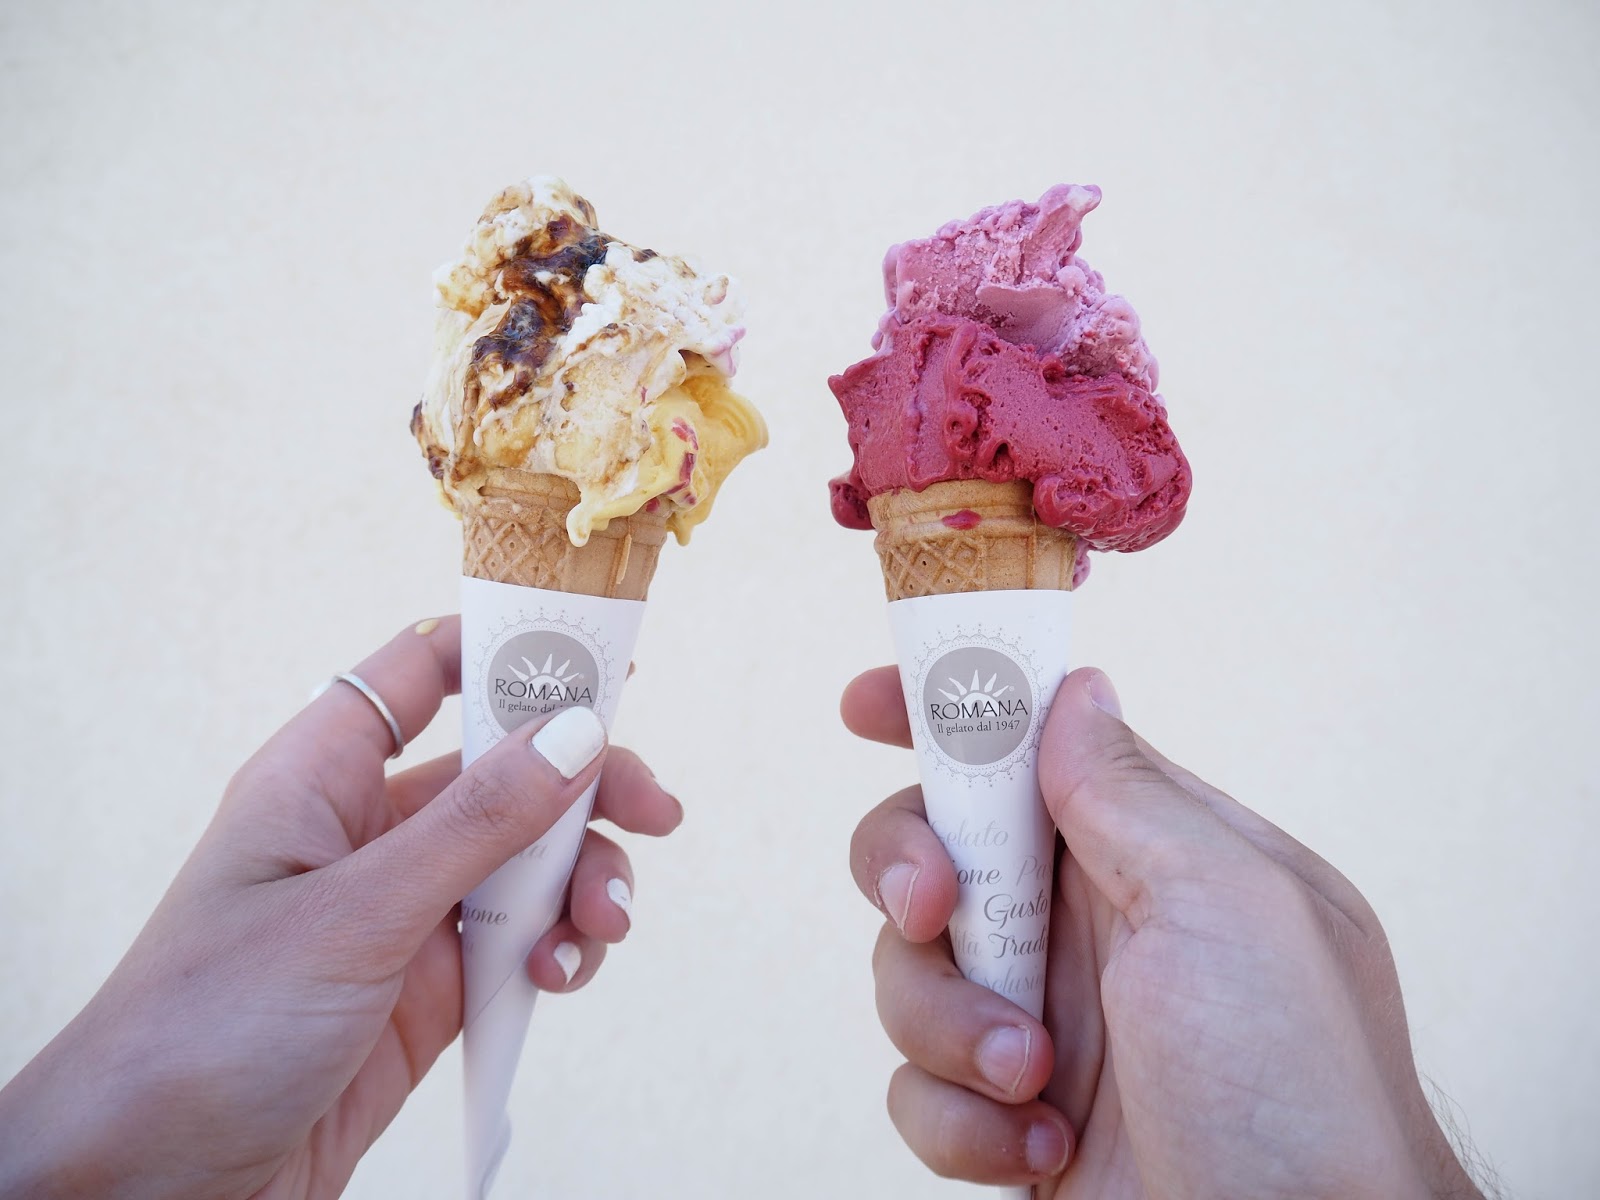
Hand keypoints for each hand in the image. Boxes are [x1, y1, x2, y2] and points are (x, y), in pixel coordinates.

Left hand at [0, 616, 681, 1199]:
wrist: (156, 1187)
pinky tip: (557, 976)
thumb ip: (477, 823)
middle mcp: (370, 835)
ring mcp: (406, 913)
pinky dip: (560, 951)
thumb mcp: (356, 912)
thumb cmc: (209, 1025)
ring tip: (600, 926)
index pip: (422, 674)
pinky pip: (524, 942)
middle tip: (655, 812)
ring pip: (529, 862)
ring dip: (583, 882)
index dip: (509, 652)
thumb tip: (577, 732)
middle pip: (505, 772)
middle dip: (585, 787)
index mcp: (322, 778)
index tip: (603, 660)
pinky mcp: (433, 990)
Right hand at [845, 665, 1482, 1198]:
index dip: (946, 714)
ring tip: (1032, 1075)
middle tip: (932, 906)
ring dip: (948, 1023)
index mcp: (1154, 852)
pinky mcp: (1007, 1113)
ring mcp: (1046, 1021)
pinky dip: (958, 1119)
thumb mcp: (1227, 904)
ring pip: (908, 971)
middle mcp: (1092, 927)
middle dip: (909, 869)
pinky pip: (916, 1086)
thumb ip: (1129, 792)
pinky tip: (1039, 1146)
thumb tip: (1074, 693)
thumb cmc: (1300, 1095)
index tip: (867, 705)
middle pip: (939, 849)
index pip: (1034, 749)